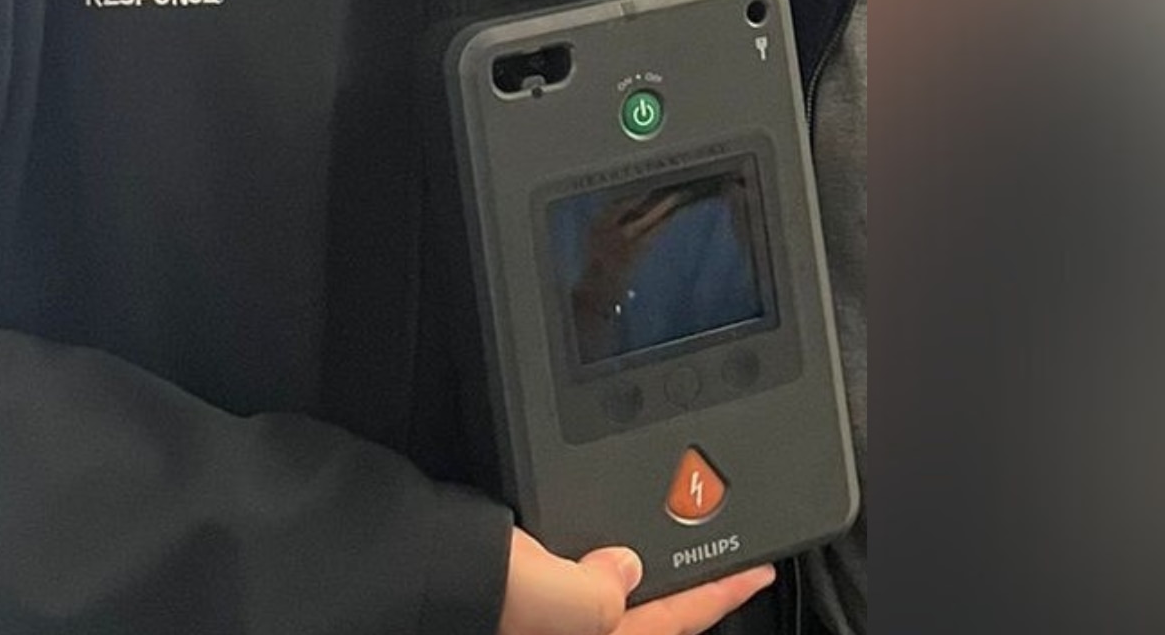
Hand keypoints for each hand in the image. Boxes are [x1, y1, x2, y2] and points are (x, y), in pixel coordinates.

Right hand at [497, 528, 776, 634]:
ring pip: (605, 597)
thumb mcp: (559, 599)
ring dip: (634, 571)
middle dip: (676, 586)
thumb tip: (622, 569)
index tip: (760, 569)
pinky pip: (569, 582)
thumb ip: (604, 588)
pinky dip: (588, 560)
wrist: (405, 580)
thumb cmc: (470, 596)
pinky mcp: (513, 599)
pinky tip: (586, 540)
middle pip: (640, 614)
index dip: (721, 594)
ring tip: (659, 539)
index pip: (674, 620)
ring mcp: (541, 618)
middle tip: (716, 553)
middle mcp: (571, 631)